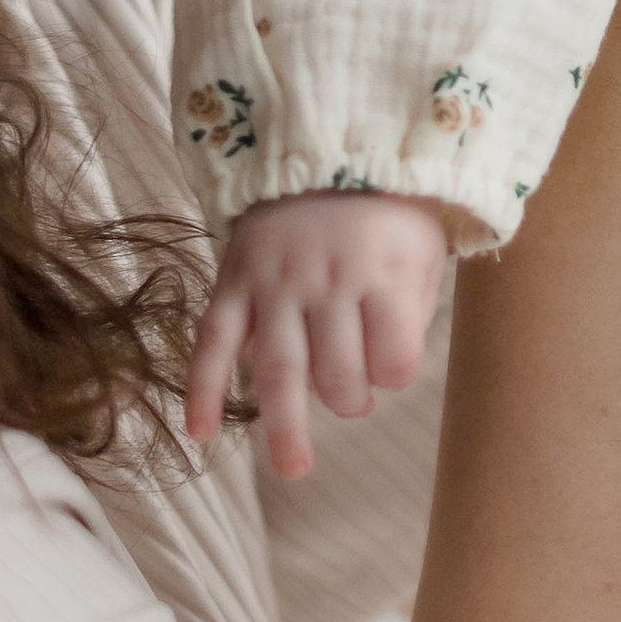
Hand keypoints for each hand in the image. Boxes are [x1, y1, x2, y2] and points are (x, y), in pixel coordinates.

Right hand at [185, 188, 448, 477]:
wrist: (319, 152)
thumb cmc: (384, 219)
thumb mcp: (421, 253)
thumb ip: (411, 312)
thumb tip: (384, 375)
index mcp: (383, 274)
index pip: (395, 356)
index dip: (395, 373)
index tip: (392, 365)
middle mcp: (328, 282)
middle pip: (338, 371)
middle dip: (348, 398)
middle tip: (350, 398)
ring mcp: (276, 285)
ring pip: (279, 367)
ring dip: (283, 424)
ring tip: (293, 468)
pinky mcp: (234, 284)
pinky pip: (213, 340)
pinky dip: (202, 387)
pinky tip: (199, 431)